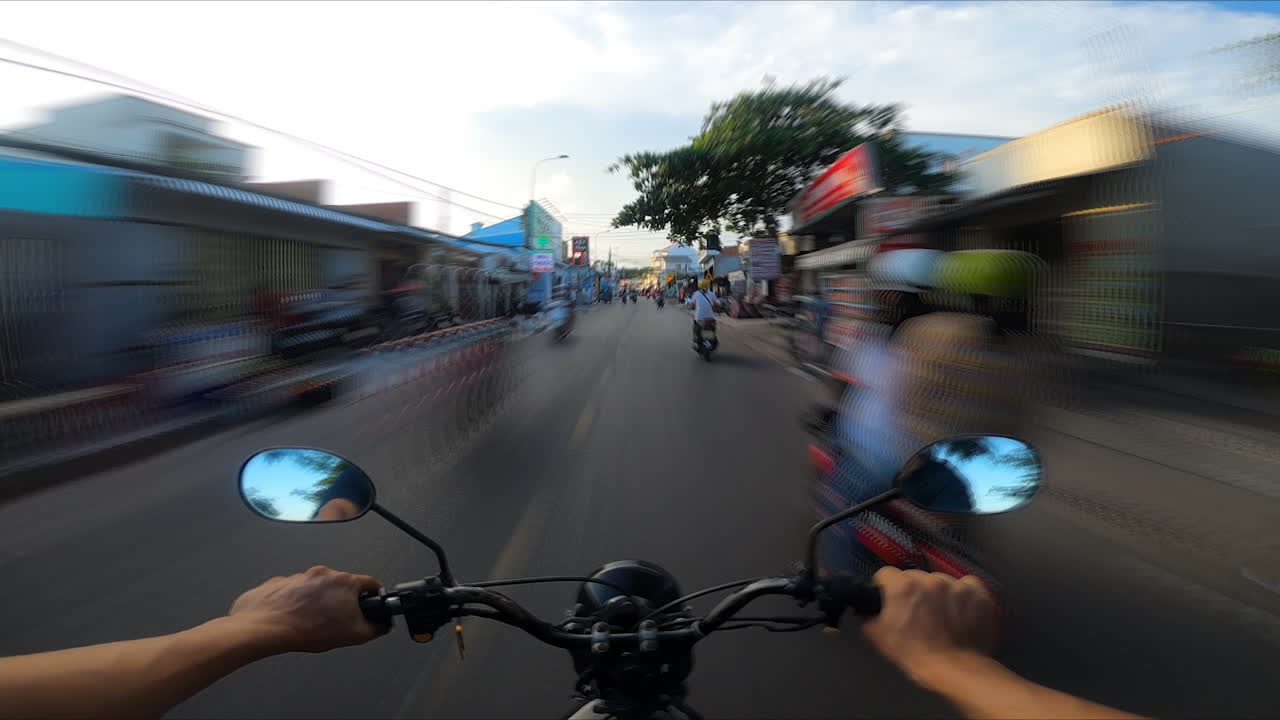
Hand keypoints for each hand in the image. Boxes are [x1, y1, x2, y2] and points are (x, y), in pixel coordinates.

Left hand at [228, 565, 388, 654]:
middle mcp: (322, 573)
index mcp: (344, 581)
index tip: (372, 604)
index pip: (371, 583)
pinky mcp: (279, 584)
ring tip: (310, 623)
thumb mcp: (354, 635)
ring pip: (316, 589)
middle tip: (337, 621)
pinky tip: (293, 619)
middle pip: (341, 586)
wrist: (265, 628)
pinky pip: (293, 592)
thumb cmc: (305, 628)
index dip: (374, 596)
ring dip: (317, 602)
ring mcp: (299, 576)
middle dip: (342, 602)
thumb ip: (375, 628)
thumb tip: (381, 625)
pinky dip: (295, 603)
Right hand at [861, 568, 997, 685]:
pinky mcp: (978, 594)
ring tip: (941, 617)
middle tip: (916, 614)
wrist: (955, 670)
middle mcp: (930, 580)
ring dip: (938, 594)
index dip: (885, 588)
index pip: (886, 574)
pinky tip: (960, 613)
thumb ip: (868, 614)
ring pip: (940, 581)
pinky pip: (966, 586)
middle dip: (913, 591)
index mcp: (903, 586)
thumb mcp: (878, 637)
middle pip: (915, 577)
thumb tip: (868, 605)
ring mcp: (957, 585)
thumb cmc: (915, 655)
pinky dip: (962, 597)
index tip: (890, 601)